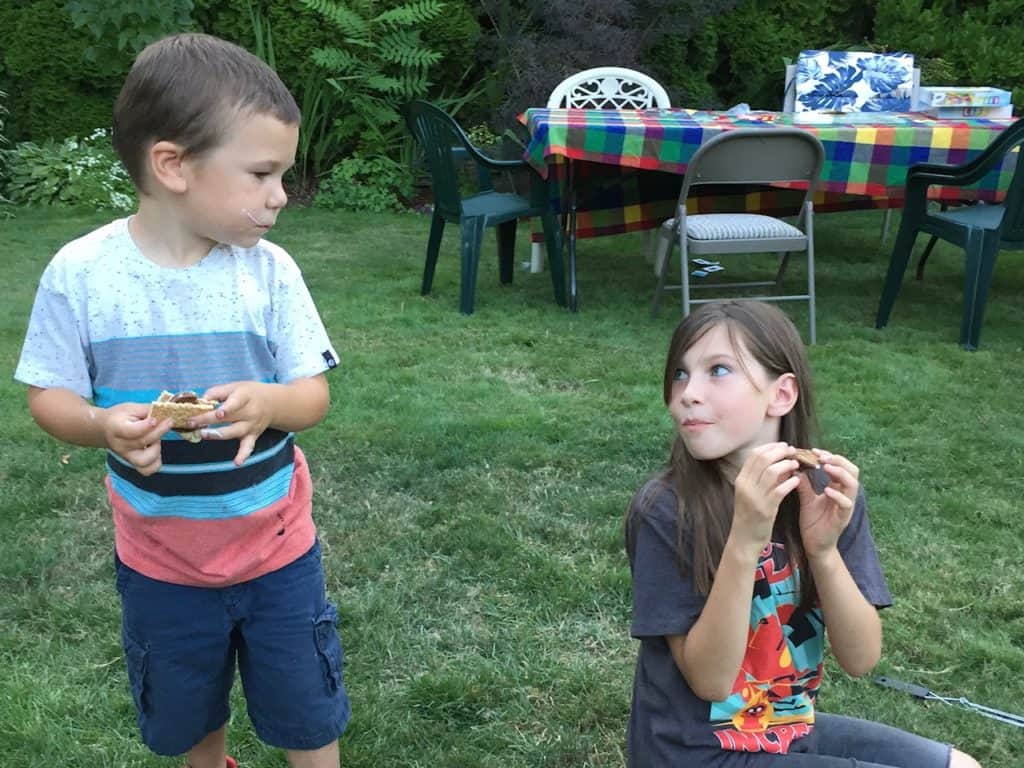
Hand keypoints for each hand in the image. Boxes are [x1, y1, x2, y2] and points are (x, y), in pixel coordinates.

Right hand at [101, 402, 172, 475]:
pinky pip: (147, 470)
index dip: (146, 426)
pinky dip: (155, 463)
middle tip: (168, 422)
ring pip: (144, 461)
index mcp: (117, 428)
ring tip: (156, 440)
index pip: (132, 431)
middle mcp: (120, 445)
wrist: (105, 429)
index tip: (156, 419)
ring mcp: (126, 456)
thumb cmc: (120, 416)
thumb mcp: (131, 408)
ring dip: (156, 450)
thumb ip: (147, 410)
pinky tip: (155, 450)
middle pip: (142, 442)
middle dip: (159, 432)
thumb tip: (165, 411)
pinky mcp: (133, 463)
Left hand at [188, 381, 273, 465]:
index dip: (226, 408)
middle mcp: (250, 412)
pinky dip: (243, 455)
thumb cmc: (249, 393)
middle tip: (192, 422)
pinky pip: (248, 447)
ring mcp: (251, 426)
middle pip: (229, 417)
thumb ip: (216, 392)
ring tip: (204, 435)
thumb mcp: (235, 386)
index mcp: (245, 397)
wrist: (273, 403)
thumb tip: (200, 401)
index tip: (216, 413)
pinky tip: (237, 463)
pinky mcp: (252, 436)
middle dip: (209, 420)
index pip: (235, 403)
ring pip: (235, 432)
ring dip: (218, 434)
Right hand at [731, 442, 801, 559]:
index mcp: (741, 479)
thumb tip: (780, 462)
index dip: (771, 447)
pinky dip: (790, 482)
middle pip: (763, 459)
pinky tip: (797, 480)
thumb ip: (762, 478)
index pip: (754, 454)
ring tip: (797, 464)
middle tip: (793, 451)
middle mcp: (745, 485)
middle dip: (780, 452)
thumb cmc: (750, 515)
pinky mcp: (765, 509)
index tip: (784, 446)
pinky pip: (780, 490)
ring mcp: (755, 497)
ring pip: (772, 471)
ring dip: (787, 464)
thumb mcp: (751, 494)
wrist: (744, 540)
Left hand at [795, 449, 859, 559]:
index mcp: (837, 488)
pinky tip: (827, 490)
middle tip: (822, 456)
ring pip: (853, 485)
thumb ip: (804, 484)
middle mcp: (845, 495)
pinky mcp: (843, 518)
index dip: (830, 456)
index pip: (841, 466)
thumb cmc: (813, 521)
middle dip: (838, 460)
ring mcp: (846, 506)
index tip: (814, 450)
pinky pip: (846, 504)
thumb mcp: (806, 499)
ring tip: (825, 467)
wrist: (814, 544)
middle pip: (852, 471)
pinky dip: (838, 495)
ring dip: (840, 473)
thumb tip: (795, 466)